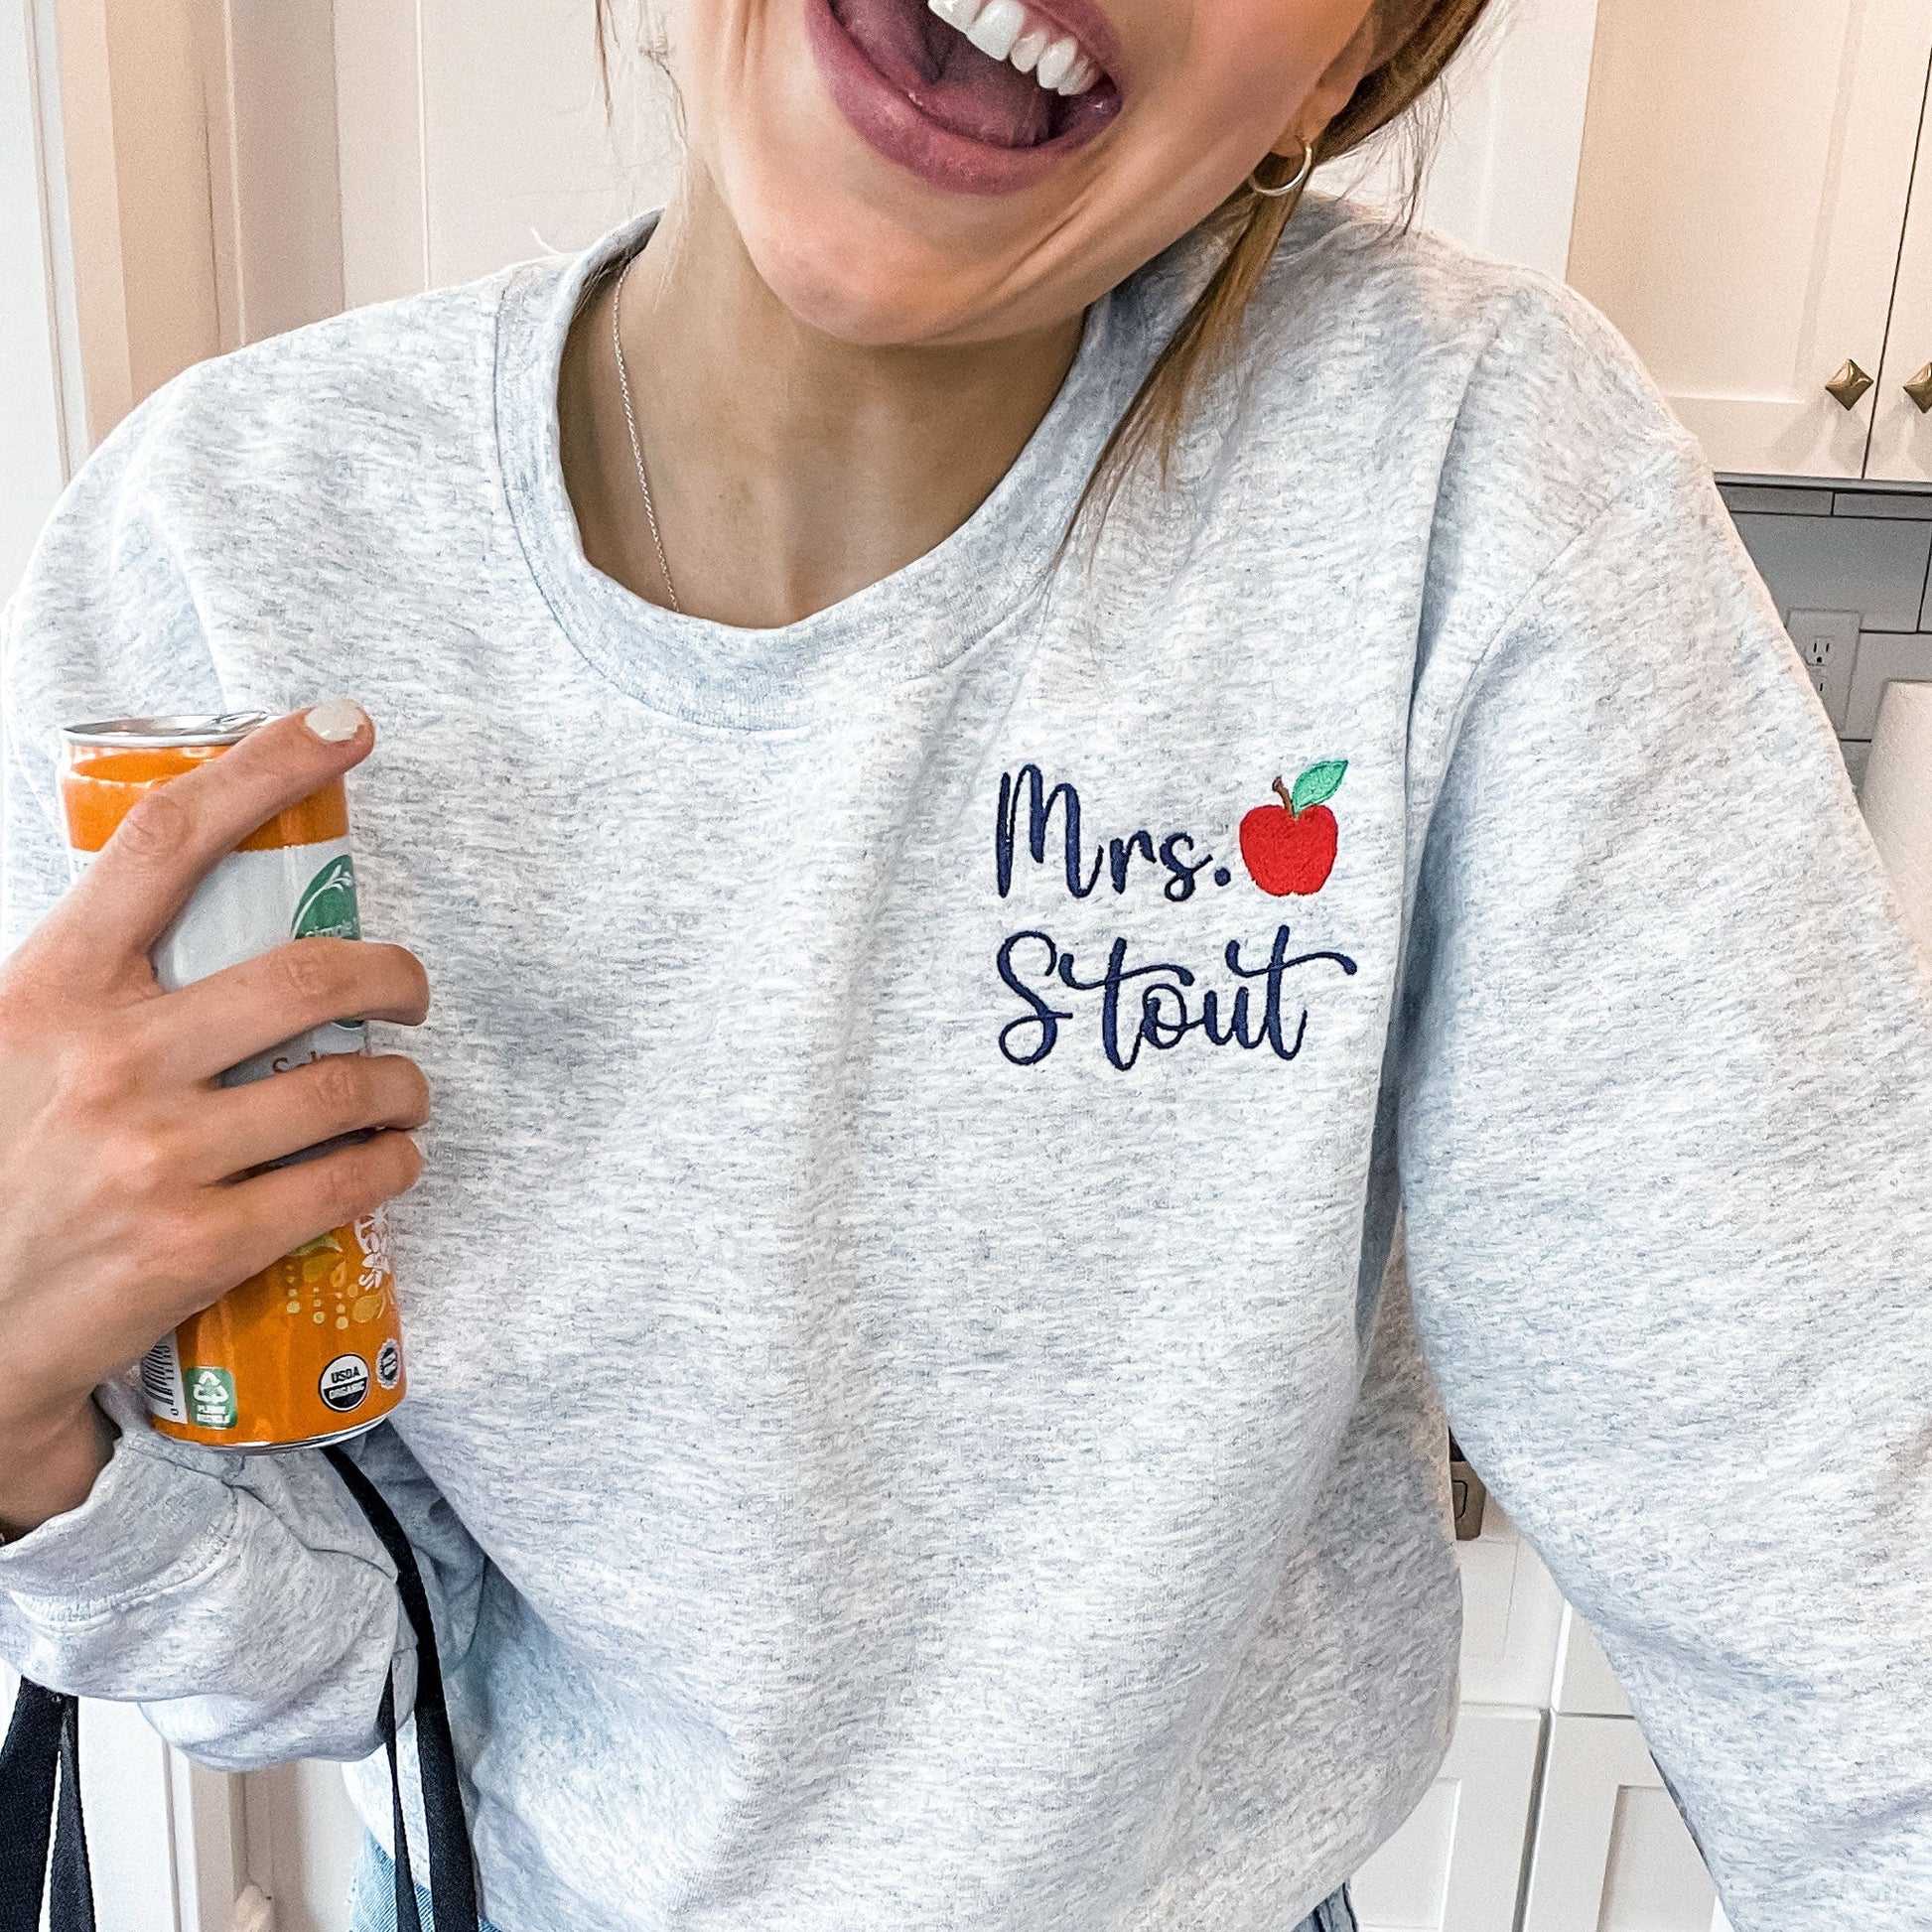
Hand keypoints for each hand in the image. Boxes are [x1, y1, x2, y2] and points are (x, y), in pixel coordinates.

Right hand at [0, 706, 429, 1535]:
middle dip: (395, 975)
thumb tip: (179, 893)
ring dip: (404, 1083)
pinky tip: (385, 1161)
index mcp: (52, 986)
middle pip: (311, 973)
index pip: (168, 841)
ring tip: (400, 1092)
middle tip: (410, 991)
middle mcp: (111, 1060)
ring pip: (350, 1084)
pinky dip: (392, 1164)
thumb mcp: (4, 1039)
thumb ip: (87, 976)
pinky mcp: (198, 1245)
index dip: (268, 767)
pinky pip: (349, 1183)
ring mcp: (160, 1156)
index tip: (346, 727)